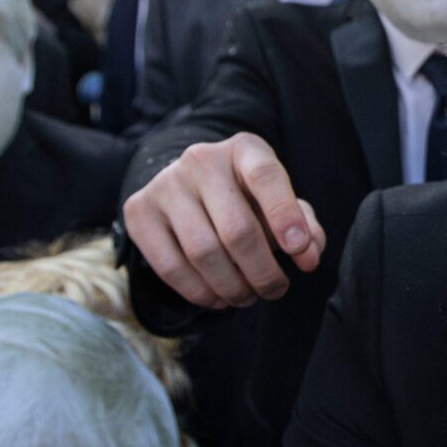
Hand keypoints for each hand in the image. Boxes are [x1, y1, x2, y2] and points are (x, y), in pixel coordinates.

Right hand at [121, 132, 325, 308]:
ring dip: (232, 287)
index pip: (266, 176)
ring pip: (203, 253)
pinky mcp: (139, 211)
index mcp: (244, 149)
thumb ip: (305, 227)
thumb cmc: (247, 199)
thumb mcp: (280, 203)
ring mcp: (165, 184)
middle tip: (275, 290)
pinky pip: (170, 266)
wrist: (187, 186)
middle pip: (236, 229)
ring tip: (247, 297)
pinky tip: (217, 297)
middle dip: (263, 272)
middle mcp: (201, 160)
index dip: (285, 216)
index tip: (300, 253)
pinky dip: (199, 292)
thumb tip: (308, 256)